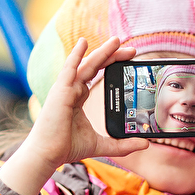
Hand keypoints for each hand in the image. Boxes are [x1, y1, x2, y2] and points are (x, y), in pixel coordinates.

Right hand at [0, 37, 148, 194]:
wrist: (48, 153)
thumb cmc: (67, 147)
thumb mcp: (103, 145)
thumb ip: (123, 144)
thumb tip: (145, 144)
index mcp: (79, 97)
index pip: (98, 75)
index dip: (113, 65)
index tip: (129, 60)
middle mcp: (72, 89)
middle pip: (95, 66)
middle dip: (113, 56)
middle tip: (132, 49)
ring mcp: (65, 88)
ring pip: (86, 64)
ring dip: (102, 51)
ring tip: (117, 40)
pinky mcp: (60, 91)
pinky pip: (69, 69)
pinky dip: (76, 55)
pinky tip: (83, 42)